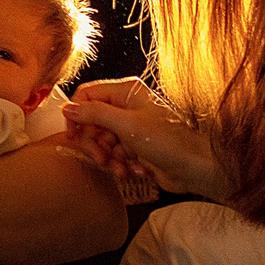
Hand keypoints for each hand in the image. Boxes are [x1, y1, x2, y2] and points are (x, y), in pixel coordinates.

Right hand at [61, 79, 223, 199]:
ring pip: (102, 142)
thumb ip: (94, 114)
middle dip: (94, 144)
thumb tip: (67, 108)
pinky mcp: (136, 148)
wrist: (196, 167)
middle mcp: (128, 107)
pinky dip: (121, 166)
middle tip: (101, 159)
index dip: (77, 116)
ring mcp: (132, 128)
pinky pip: (115, 155)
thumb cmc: (169, 141)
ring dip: (109, 159)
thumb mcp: (127, 125)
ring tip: (122, 170)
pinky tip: (136, 172)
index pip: (87, 96)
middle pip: (92, 122)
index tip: (72, 136)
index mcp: (126, 92)